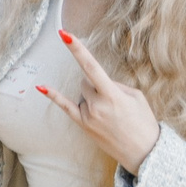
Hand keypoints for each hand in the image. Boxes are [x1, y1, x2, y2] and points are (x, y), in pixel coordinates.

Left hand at [41, 31, 162, 173]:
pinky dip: (53, 96)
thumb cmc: (143, 122)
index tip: (65, 34)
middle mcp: (97, 104)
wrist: (145, 152)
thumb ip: (114, 85)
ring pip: (83, 94)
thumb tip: (97, 80)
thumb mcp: (136, 97)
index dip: (77, 49)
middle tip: (115, 102)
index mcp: (112, 95)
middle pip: (86, 81)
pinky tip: (40, 86)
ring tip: (111, 114)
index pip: (91, 66)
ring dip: (92, 97)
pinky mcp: (83, 124)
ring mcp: (88, 115)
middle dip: (97, 85)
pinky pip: (65, 107)